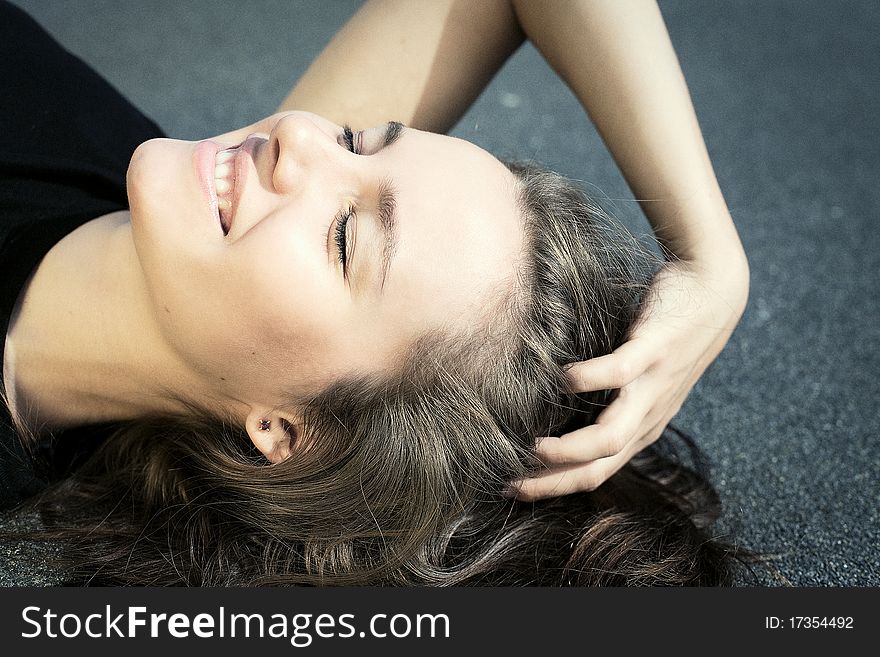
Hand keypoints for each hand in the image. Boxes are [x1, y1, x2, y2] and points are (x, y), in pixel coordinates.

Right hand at [513, 256, 748, 500]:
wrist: (716, 291)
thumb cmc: (667, 330)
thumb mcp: (642, 377)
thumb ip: (608, 397)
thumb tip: (556, 404)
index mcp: (644, 426)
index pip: (596, 473)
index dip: (554, 487)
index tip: (515, 487)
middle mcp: (649, 415)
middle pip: (599, 467)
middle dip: (551, 482)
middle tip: (510, 484)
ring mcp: (653, 386)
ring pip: (611, 437)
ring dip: (568, 450)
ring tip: (532, 447)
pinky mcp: (654, 350)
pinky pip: (617, 374)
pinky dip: (585, 381)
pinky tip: (560, 377)